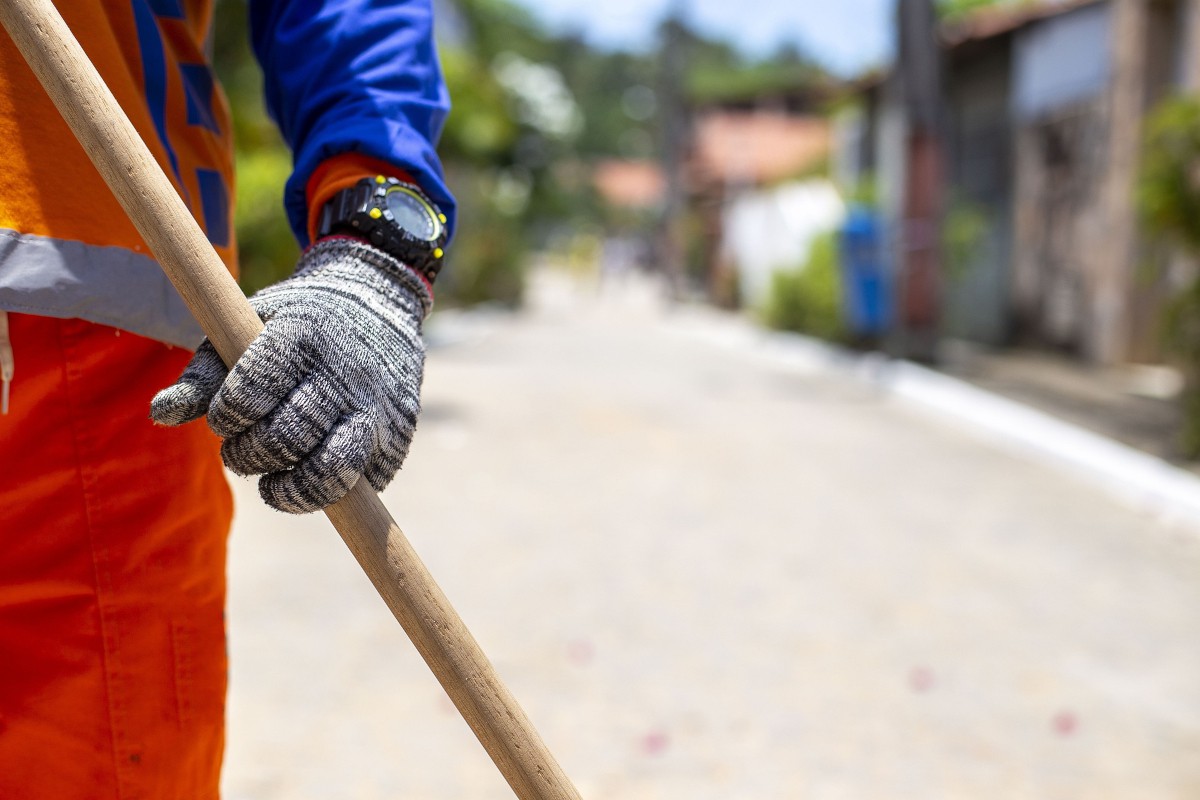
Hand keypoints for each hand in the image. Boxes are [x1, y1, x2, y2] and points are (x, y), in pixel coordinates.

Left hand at [151, 238, 430, 512]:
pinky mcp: (397, 438)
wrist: (379, 302)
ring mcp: (377, 409)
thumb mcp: (246, 325)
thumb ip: (204, 372)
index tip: (226, 415)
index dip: (228, 414)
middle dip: (249, 454)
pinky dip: (330, 490)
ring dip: (290, 490)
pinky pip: (361, 484)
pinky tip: (312, 471)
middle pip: (286, 437)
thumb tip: (162, 414)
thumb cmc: (296, 322)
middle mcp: (344, 374)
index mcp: (302, 335)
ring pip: (332, 472)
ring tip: (273, 482)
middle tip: (241, 449)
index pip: (252, 391)